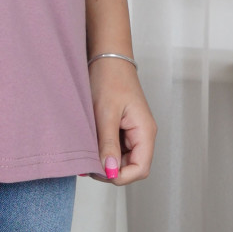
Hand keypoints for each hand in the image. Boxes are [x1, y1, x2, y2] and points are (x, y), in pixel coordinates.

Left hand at [83, 58, 156, 184]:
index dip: (121, 175)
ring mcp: (132, 131)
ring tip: (87, 151)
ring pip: (121, 158)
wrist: (106, 56)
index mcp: (145, 131)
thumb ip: (108, 143)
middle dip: (110, 169)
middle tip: (88, 163)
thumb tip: (109, 171)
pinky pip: (116, 146)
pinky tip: (90, 143)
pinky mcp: (122, 126)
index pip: (140, 169)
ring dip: (105, 159)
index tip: (99, 172)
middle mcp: (142, 134)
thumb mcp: (106, 113)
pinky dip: (103, 149)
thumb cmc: (109, 78)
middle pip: (131, 166)